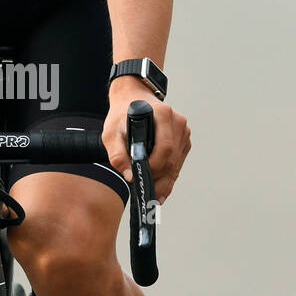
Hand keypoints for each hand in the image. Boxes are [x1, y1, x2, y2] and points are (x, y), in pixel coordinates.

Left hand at [102, 79, 190, 204]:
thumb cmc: (122, 113)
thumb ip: (117, 154)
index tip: (142, 180)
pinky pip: (178, 162)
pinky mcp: (183, 139)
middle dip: (160, 180)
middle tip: (149, 197)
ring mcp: (183, 131)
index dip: (154, 168)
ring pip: (177, 163)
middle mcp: (178, 122)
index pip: (165, 149)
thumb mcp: (111, 132)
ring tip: (155, 198)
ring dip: (166, 181)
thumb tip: (129, 175)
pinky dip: (170, 176)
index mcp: (163, 115)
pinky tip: (161, 189)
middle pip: (172, 159)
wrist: (132, 97)